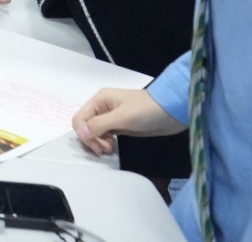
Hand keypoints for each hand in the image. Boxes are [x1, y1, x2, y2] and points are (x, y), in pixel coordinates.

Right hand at [71, 88, 185, 155]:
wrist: (172, 111)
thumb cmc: (146, 110)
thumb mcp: (122, 117)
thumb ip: (99, 125)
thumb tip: (80, 134)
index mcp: (99, 100)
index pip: (79, 118)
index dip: (84, 133)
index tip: (97, 144)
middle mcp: (102, 108)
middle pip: (85, 126)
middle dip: (92, 140)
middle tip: (105, 150)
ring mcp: (111, 117)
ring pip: (94, 132)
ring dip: (99, 143)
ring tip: (110, 149)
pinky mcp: (120, 126)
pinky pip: (105, 135)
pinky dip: (106, 143)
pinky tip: (114, 147)